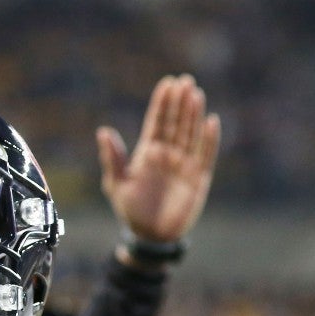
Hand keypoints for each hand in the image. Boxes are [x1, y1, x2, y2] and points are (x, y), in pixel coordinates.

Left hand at [97, 74, 221, 243]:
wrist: (148, 235)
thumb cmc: (130, 209)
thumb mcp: (116, 184)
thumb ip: (112, 158)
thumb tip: (103, 131)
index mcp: (147, 153)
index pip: (157, 123)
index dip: (162, 104)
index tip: (167, 83)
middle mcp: (167, 155)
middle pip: (175, 123)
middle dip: (179, 103)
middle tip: (184, 80)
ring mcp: (184, 165)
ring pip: (190, 134)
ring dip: (193, 115)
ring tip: (195, 93)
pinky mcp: (198, 178)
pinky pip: (206, 155)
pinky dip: (209, 140)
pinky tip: (211, 122)